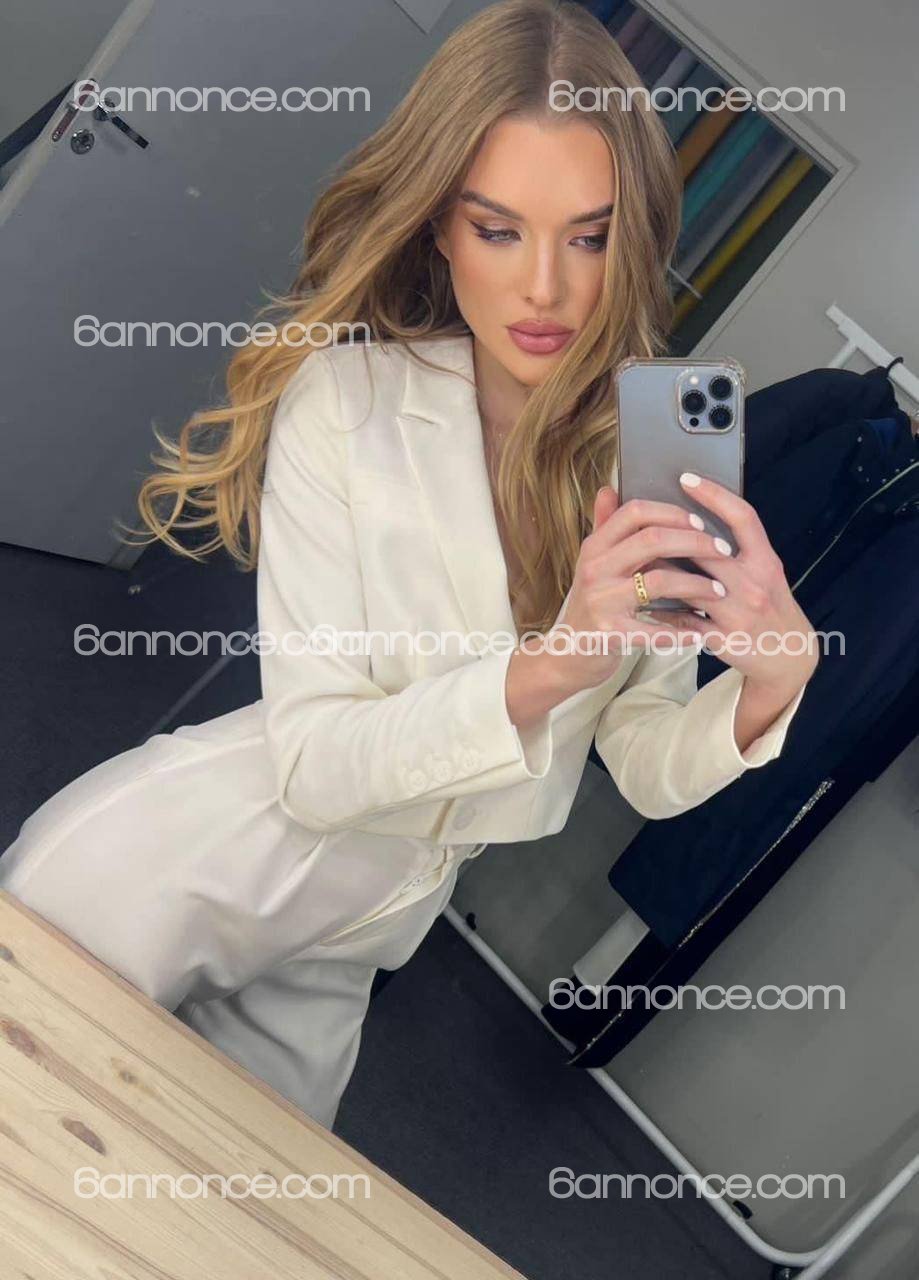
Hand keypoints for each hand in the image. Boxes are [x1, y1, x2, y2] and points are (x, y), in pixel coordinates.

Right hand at [548, 483, 740, 689]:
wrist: (568, 652)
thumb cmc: (591, 603)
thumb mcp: (592, 562)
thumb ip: (603, 526)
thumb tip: (609, 489)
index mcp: (594, 546)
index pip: (635, 512)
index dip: (671, 512)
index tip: (701, 521)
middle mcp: (595, 569)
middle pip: (652, 540)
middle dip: (695, 543)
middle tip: (723, 551)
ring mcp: (601, 601)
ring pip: (660, 580)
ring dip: (696, 584)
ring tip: (719, 590)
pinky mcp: (609, 633)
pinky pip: (654, 629)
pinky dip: (681, 631)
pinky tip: (700, 632)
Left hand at [663, 472, 818, 698]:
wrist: (789, 655)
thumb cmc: (772, 606)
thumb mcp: (766, 572)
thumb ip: (739, 548)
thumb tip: (698, 520)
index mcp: (766, 561)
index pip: (743, 518)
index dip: (715, 495)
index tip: (686, 478)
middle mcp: (755, 584)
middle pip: (708, 550)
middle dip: (673, 536)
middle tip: (642, 521)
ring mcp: (739, 612)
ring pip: (690, 586)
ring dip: (661, 573)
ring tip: (635, 560)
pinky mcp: (724, 639)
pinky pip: (683, 621)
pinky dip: (663, 611)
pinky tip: (646, 602)